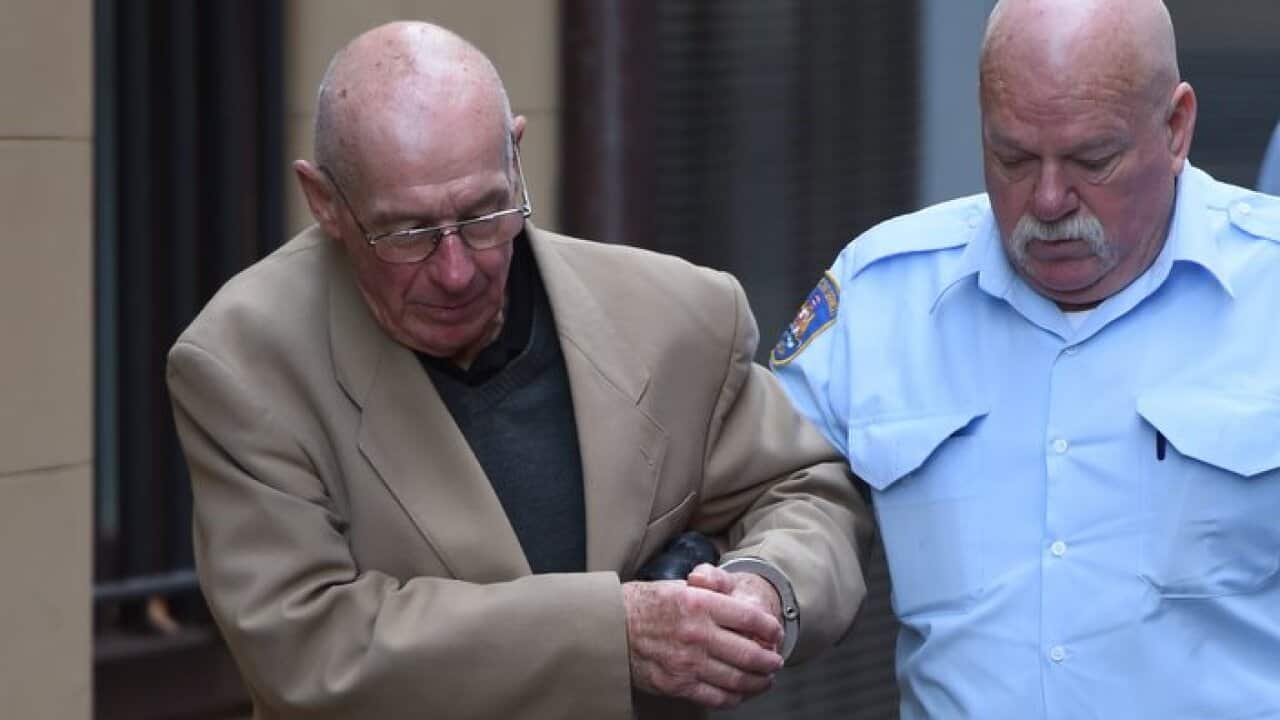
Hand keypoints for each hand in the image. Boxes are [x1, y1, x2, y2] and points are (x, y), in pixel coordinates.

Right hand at [622, 580, 783, 708]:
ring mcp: (687, 662)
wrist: (610, 628)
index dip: (770, 628)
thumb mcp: (679, 587)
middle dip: (770, 660)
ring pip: (737, 679)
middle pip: (750, 653)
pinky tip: (741, 693)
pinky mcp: (677, 684)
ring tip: (765, 679)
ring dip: (759, 681)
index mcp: (699, 604)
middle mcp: (696, 633)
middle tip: (776, 661)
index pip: (750, 618)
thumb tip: (740, 601)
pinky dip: (735, 698)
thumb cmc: (645, 604)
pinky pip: (716, 697)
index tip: (775, 633)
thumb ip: (711, 590)